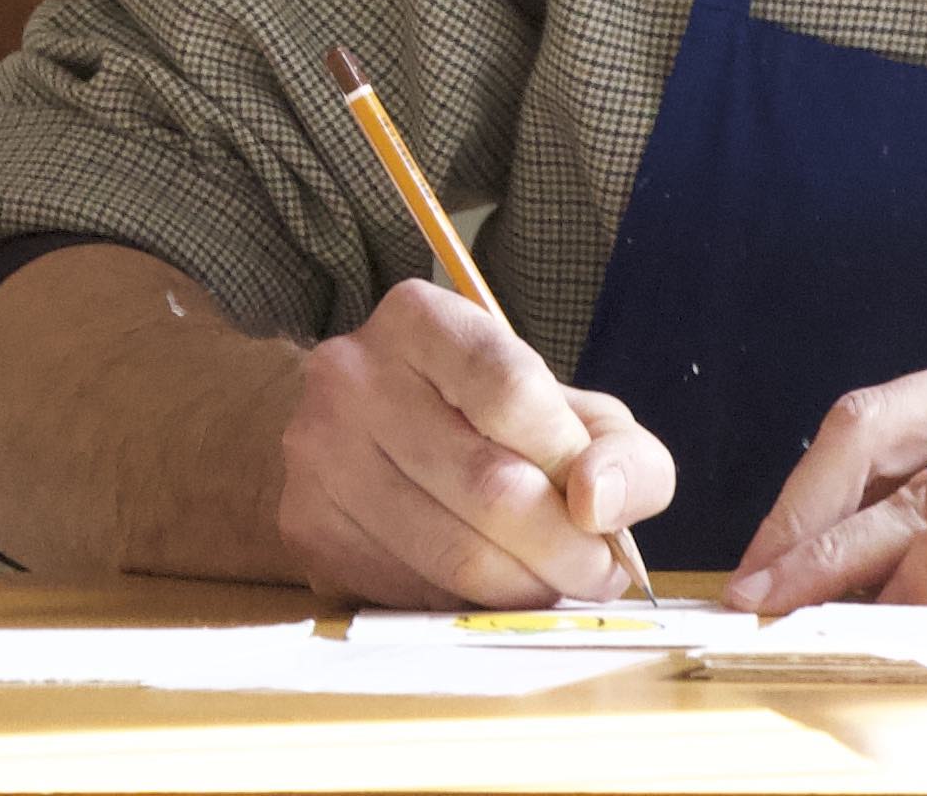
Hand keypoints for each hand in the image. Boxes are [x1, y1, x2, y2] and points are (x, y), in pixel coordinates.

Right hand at [274, 278, 676, 604]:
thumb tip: (601, 505)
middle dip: (565, 548)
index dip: (570, 460)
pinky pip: (413, 592)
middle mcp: (353, 377)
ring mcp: (320, 456)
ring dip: (524, 588)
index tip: (598, 507)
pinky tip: (484, 588)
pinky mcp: (309, 529)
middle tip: (596, 573)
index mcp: (419, 320)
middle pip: (489, 485)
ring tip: (549, 583)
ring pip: (454, 554)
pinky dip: (468, 606)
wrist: (358, 438)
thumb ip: (618, 450)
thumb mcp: (565, 409)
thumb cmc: (480, 422)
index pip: (512, 390)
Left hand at [725, 334, 926, 607]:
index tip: (764, 558)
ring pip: (925, 468)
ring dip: (845, 544)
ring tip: (793, 606)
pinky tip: (906, 600)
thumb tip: (925, 576)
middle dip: (799, 512)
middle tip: (747, 590)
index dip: (809, 487)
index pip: (881, 417)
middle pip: (874, 427)